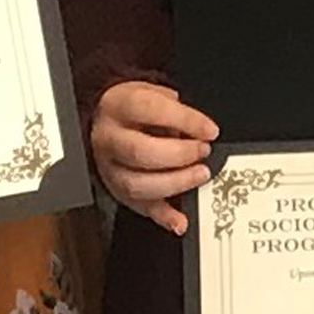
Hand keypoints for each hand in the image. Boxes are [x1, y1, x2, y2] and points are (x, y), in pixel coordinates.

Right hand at [94, 81, 220, 234]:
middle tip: (203, 152)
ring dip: (175, 184)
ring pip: (137, 185)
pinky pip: (139, 208)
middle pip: (141, 152)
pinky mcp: (117, 190)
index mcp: (118, 107)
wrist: (103, 118)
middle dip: (180, 155)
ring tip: (200, 175)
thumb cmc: (133, 107)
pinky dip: (163, 217)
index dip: (185, 121)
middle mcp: (108, 139)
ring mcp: (109, 168)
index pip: (151, 111)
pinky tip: (180, 220)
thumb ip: (174, 108)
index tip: (210, 130)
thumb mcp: (152, 92)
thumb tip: (199, 129)